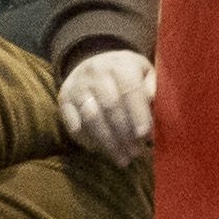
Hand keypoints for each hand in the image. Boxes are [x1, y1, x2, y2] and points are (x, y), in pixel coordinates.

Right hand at [59, 49, 159, 163]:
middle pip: (110, 107)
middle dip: (124, 133)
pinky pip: (73, 125)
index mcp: (120, 64)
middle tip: (135, 153)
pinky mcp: (63, 100)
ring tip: (122, 158)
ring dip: (107, 142)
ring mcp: (77, 87)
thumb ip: (151, 88)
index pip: (130, 90)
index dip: (138, 114)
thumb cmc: (126, 71)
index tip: (144, 135)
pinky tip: (102, 150)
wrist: (92, 60)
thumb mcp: (144, 71)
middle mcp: (96, 73)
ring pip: (91, 118)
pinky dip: (88, 141)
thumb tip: (154, 109)